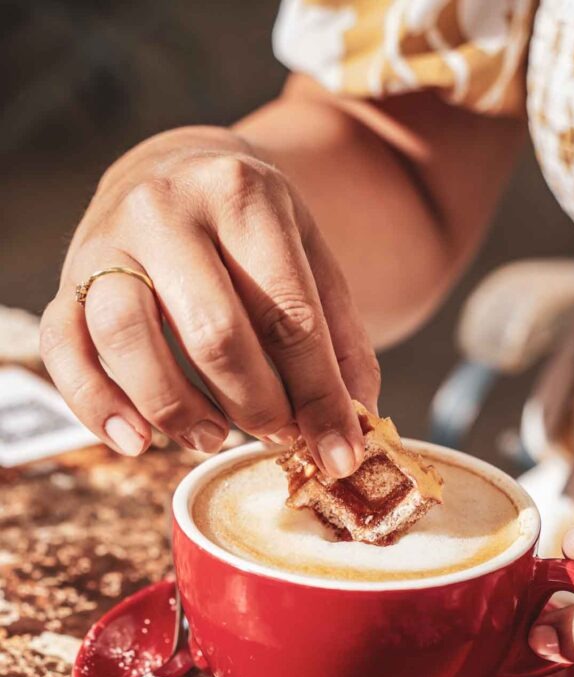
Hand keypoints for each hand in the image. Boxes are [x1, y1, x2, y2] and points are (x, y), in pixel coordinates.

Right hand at [40, 127, 379, 473]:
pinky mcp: (67, 280)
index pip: (288, 316)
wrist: (177, 168)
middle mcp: (166, 209)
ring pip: (127, 338)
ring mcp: (106, 242)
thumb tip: (354, 425)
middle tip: (279, 437)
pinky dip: (96, 406)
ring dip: (177, 409)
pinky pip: (65, 350)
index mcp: (242, 194)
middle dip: (256, 405)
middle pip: (212, 332)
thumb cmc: (253, 229)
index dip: (319, 397)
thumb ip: (338, 338)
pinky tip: (137, 441)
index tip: (340, 454)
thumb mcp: (312, 258)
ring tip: (212, 437)